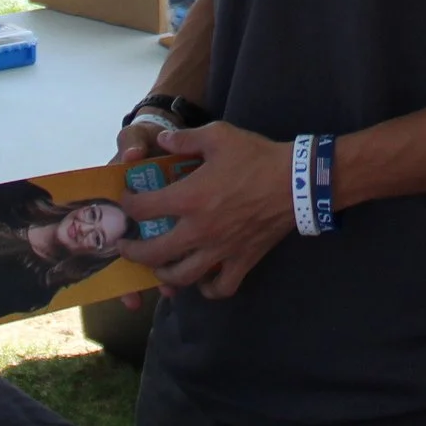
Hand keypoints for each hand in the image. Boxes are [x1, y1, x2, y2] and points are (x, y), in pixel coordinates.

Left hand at [119, 121, 294, 300]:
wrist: (297, 182)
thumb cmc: (256, 157)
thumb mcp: (219, 135)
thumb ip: (186, 139)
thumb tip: (163, 140)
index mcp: (189, 198)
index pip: (144, 208)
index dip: (129, 204)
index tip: (128, 199)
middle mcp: (199, 231)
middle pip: (154, 253)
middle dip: (133, 251)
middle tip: (128, 245)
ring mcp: (220, 250)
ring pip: (181, 276)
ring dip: (163, 274)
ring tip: (158, 267)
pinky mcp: (242, 261)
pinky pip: (220, 287)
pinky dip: (207, 289)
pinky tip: (201, 280)